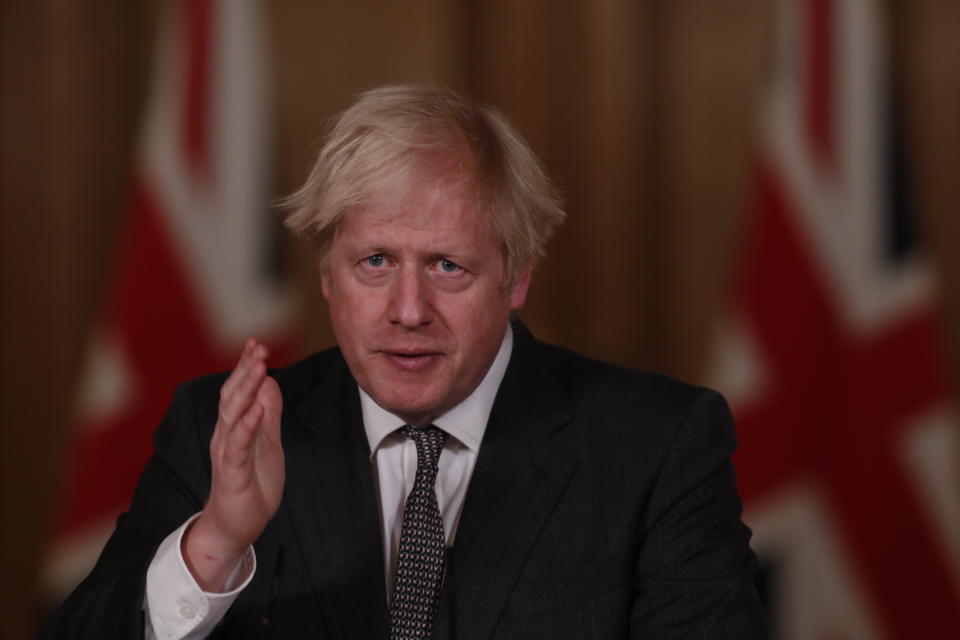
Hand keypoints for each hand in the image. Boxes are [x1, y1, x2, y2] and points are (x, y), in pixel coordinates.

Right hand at [183, 338, 283, 590]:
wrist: (236, 526)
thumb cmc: (251, 484)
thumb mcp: (267, 444)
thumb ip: (268, 415)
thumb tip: (271, 384)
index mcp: (234, 428)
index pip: (238, 391)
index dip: (246, 367)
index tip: (256, 344)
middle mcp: (225, 436)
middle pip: (232, 396)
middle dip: (245, 370)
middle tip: (258, 347)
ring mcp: (227, 453)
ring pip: (233, 415)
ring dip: (246, 389)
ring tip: (259, 368)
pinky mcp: (232, 472)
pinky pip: (238, 444)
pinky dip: (248, 424)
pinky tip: (257, 408)